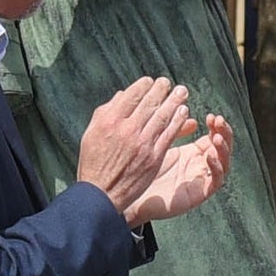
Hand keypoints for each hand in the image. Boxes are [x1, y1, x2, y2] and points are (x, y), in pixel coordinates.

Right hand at [77, 77, 201, 214]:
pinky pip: (169, 135)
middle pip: (150, 103)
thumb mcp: (91, 133)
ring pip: (163, 116)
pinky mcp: (154, 157)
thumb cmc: (94, 162)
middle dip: (162, 89)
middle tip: (169, 83)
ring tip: (182, 92)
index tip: (150, 81)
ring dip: (175, 102)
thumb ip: (106, 111)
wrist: (101, 194)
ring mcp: (142, 143)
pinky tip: (184, 113)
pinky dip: (178, 122)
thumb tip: (122, 94)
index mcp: (110, 121)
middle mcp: (127, 129)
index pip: (132, 95)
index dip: (144, 85)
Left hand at [129, 111, 232, 225]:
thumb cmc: (142, 171)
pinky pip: (216, 181)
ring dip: (224, 148)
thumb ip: (174, 130)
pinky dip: (217, 168)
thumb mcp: (160, 144)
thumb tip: (192, 119)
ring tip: (217, 136)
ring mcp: (201, 179)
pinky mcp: (199, 194)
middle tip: (219, 121)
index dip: (216, 126)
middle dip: (224, 132)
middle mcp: (200, 165)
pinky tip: (210, 156)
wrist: (133, 197)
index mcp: (193, 153)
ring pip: (224, 163)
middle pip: (223, 147)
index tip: (212, 116)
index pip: (214, 136)